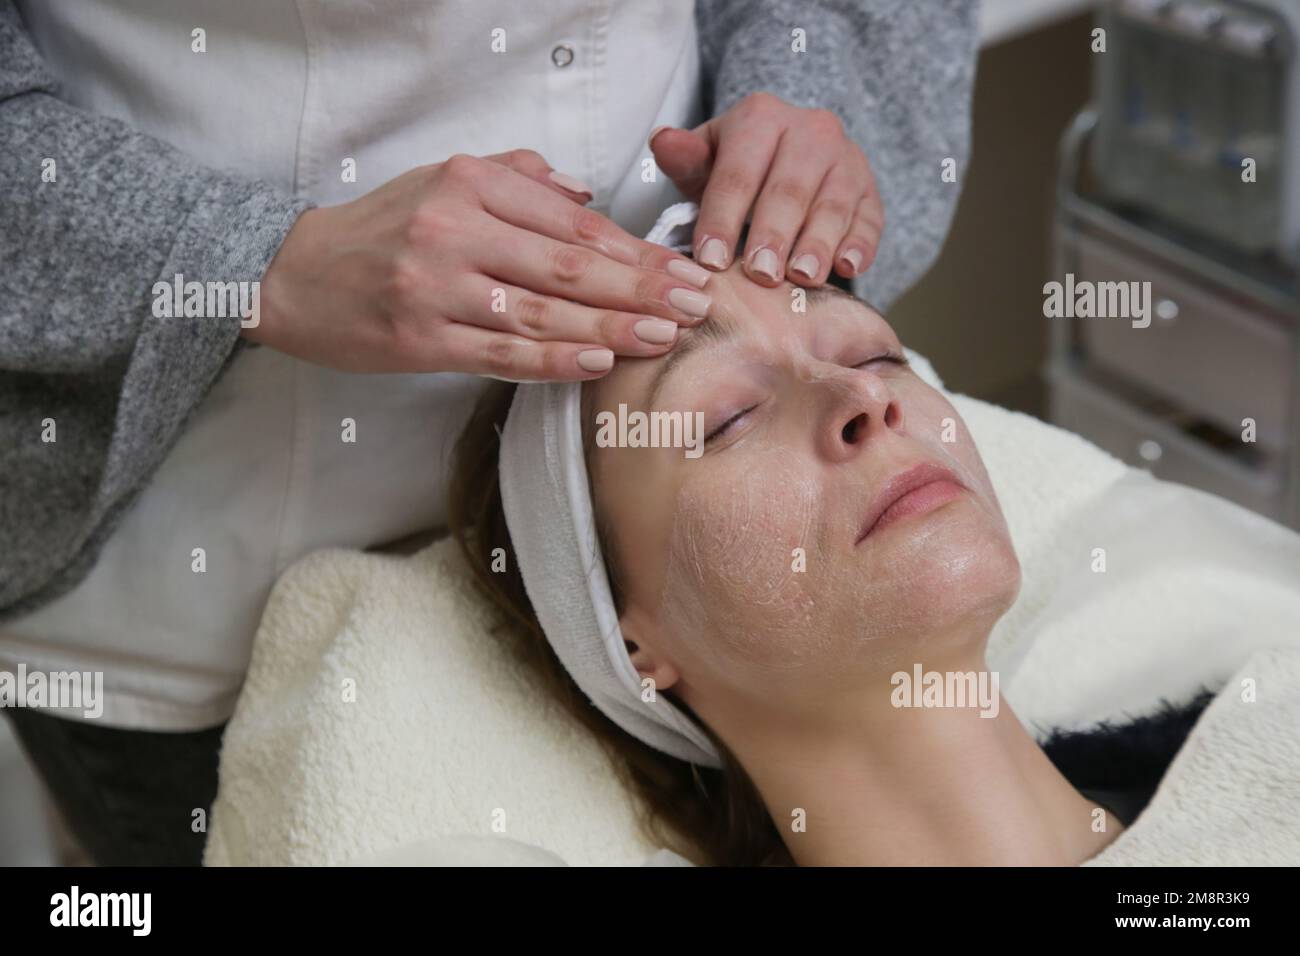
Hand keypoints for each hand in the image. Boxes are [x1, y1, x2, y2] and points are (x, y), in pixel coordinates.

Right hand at [251, 150, 712, 379]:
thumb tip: (587, 194)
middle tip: (694, 305)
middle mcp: (455, 229)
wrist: (296, 276)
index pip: (571, 221)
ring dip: (610, 328)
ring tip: (663, 337)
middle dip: (640, 288)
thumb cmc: (383, 227)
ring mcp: (436, 288)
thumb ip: (518, 178)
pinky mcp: (420, 339)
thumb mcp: (442, 179)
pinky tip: (597, 363)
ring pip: (541, 313)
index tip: (681, 268)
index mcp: (469, 183)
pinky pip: (500, 354)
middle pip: (567, 266)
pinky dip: (552, 361)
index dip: (633, 250)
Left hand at [650, 92, 882, 287]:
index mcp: (761, 117)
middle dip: (773, 235)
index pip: (738, 174)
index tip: (710, 261)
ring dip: (818, 244)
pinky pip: (869, 218)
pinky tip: (847, 268)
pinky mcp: (870, 189)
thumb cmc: (737, 171)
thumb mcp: (706, 162)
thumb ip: (685, 159)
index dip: (722, 218)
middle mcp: (810, 129)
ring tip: (803, 277)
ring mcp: (846, 159)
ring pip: (833, 204)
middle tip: (761, 275)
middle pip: (789, 189)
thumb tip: (663, 142)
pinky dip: (859, 244)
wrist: (788, 160)